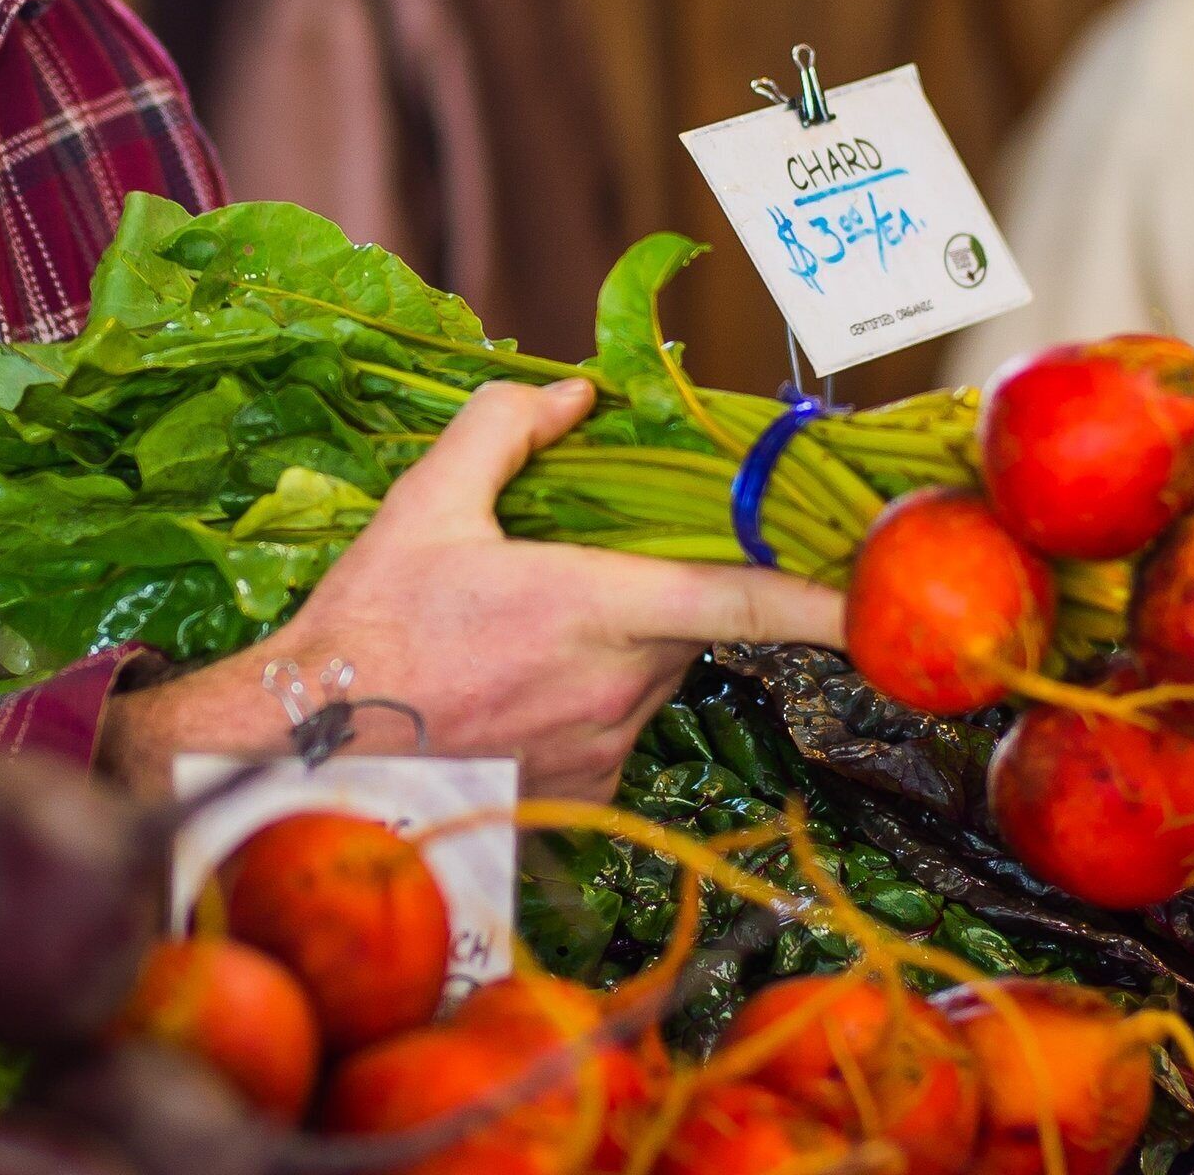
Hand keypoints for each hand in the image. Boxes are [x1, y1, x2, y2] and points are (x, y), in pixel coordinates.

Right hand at [95, 378, 844, 797]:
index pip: (744, 600)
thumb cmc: (369, 626)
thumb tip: (573, 393)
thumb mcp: (426, 506)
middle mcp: (616, 688)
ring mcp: (603, 752)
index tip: (886, 593)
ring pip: (652, 680)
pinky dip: (586, 705)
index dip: (826, 596)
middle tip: (584, 570)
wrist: (306, 751)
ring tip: (519, 639)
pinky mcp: (582, 800)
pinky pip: (616, 735)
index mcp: (594, 608)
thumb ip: (505, 430)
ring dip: (619, 651)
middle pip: (689, 625)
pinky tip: (510, 697)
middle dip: (663, 592)